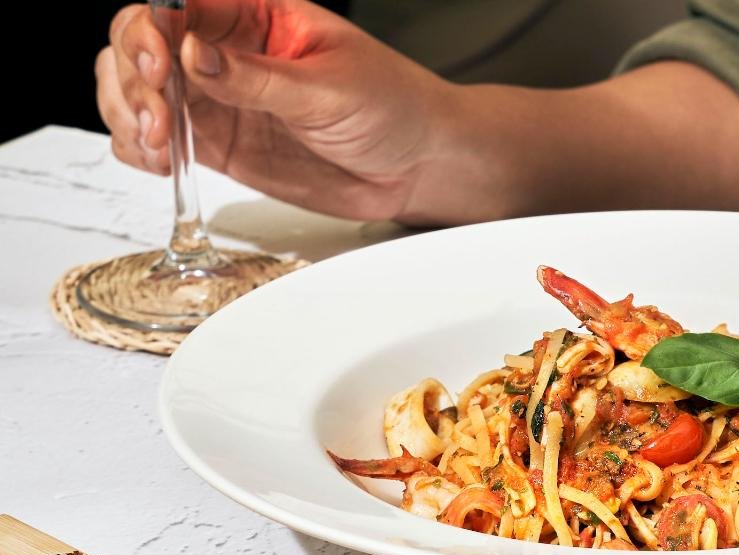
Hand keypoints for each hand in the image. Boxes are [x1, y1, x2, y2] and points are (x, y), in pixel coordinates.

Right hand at [96, 0, 445, 221]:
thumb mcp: (330, 89)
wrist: (420, 164)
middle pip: (141, 45)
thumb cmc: (394, 107)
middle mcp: (227, 52)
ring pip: (137, 91)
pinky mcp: (221, 145)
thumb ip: (259, 80)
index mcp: (256, 15)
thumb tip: (192, 57)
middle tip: (158, 116)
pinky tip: (159, 160)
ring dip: (128, 113)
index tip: (160, 64)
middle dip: (133, 76)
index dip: (150, 29)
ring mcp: (219, 100)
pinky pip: (158, 141)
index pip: (177, 6)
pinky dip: (141, 150)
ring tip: (157, 143)